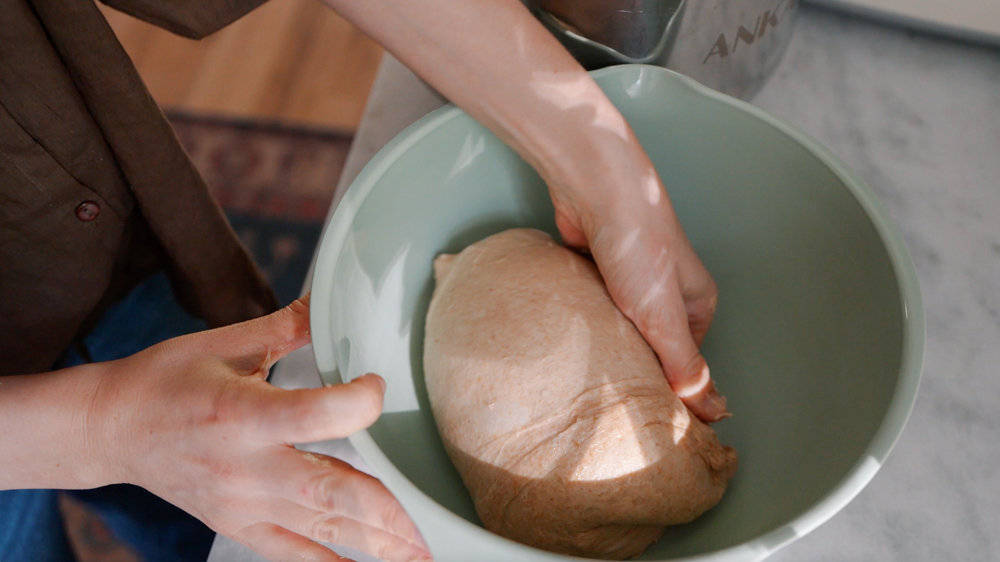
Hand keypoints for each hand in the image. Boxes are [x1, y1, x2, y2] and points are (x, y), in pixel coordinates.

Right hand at [90, 296, 430, 561]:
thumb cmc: (166, 380)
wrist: (110, 429)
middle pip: (329, 490)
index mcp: (241, 413)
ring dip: (375, 543)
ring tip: (420, 553)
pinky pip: (291, 555)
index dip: (358, 402)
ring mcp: (241, 505)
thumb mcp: (223, 343)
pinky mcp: (237, 526)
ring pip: (320, 529)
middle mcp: (244, 467)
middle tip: (433, 522)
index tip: (377, 385)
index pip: (315, 414)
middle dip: (387, 510)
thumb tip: (334, 298)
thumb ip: (288, 328)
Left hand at [550, 157, 729, 422]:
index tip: (645, 413)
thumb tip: (709, 411)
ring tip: (589, 369)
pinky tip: (573, 335)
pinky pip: (595, 304)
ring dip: (607, 339)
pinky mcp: (599, 267)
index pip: (687, 361)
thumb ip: (684, 366)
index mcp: (696, 302)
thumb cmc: (639, 246)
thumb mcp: (665, 318)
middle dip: (633, 364)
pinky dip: (586, 317)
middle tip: (610, 395)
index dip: (667, 387)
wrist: (596, 190)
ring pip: (620, 324)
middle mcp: (667, 289)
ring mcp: (631, 277)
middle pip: (652, 343)